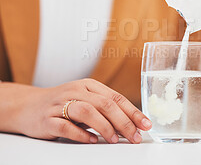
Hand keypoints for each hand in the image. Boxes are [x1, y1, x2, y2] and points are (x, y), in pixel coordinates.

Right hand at [14, 79, 150, 143]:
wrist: (28, 106)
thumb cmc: (64, 104)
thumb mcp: (86, 100)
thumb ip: (105, 108)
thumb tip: (132, 123)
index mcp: (89, 86)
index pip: (116, 97)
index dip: (133, 112)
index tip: (145, 125)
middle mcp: (76, 91)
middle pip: (105, 104)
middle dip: (124, 122)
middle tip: (134, 137)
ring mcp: (61, 104)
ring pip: (87, 112)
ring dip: (104, 127)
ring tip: (115, 140)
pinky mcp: (47, 119)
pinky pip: (66, 126)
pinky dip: (81, 134)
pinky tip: (92, 140)